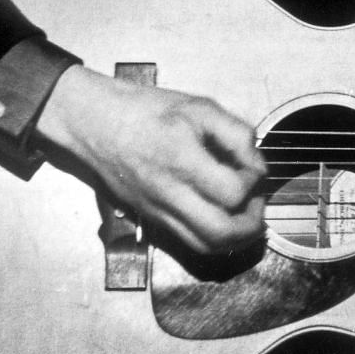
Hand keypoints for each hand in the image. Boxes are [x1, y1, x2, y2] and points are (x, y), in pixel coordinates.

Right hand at [33, 65, 267, 256]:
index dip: (254, 183)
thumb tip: (255, 161)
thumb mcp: (199, 107)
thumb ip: (236, 133)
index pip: (233, 192)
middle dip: (252, 224)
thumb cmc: (146, 111)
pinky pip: (189, 243)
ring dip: (236, 238)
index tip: (253, 168)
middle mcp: (169, 193)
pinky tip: (222, 217)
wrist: (96, 124)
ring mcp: (159, 211)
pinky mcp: (152, 220)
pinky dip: (214, 238)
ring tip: (245, 214)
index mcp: (182, 159)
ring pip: (206, 246)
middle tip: (258, 202)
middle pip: (222, 233)